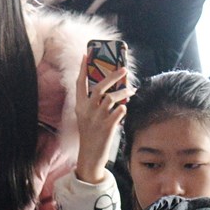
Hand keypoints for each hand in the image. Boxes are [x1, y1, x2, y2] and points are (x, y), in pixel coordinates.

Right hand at [74, 63, 127, 183]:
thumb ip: (93, 103)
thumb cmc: (90, 133)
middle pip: (99, 88)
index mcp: (79, 106)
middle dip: (113, 77)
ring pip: (112, 98)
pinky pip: (120, 112)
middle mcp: (86, 111)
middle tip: (124, 69)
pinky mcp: (107, 127)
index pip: (79, 84)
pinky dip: (124, 108)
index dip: (82, 68)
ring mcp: (96, 119)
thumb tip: (110, 88)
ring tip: (130, 91)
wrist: (90, 155)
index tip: (86, 55)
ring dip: (123, 93)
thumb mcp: (86, 117)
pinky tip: (125, 109)